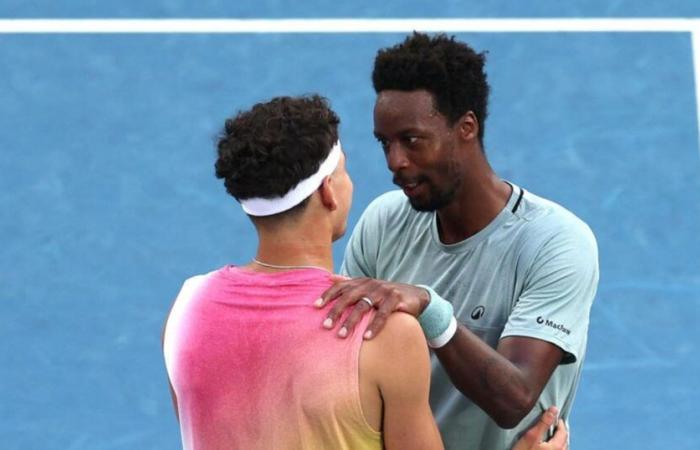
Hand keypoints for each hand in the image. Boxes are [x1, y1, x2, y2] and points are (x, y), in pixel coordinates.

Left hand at [314, 276, 429, 339]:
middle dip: (336, 311)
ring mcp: (383, 291)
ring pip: (364, 306)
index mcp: (361, 282)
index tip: (315, 306)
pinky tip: (366, 338)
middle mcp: (370, 284)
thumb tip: (330, 277)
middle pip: (349, 297)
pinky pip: (383, 315)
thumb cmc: (385, 294)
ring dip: (351, 321)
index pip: (341, 286)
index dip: (328, 295)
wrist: (414, 294)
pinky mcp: (395, 300)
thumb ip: (349, 282)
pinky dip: (374, 326)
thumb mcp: (368, 286)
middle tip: (325, 325)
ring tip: (341, 335)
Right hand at [512, 407, 567, 449]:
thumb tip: (554, 410)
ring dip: (560, 440)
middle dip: (561, 431)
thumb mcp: (532, 436)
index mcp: (556, 447)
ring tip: (553, 434)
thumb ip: (544, 423)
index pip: (563, 431)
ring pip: (563, 448)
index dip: (559, 422)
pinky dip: (557, 447)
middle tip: (555, 424)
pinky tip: (550, 446)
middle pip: (565, 440)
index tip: (555, 417)